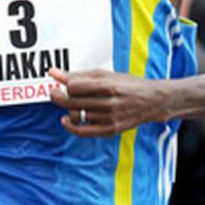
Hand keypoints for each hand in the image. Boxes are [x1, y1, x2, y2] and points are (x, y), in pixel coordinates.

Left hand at [48, 67, 165, 136]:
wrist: (152, 100)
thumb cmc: (128, 84)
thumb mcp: (105, 75)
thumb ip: (78, 75)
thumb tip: (53, 72)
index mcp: (108, 85)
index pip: (74, 87)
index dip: (64, 84)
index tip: (61, 83)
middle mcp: (109, 103)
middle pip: (73, 102)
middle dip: (59, 96)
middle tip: (55, 93)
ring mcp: (110, 118)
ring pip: (76, 115)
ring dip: (68, 109)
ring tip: (70, 103)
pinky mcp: (110, 130)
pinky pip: (83, 132)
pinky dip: (70, 127)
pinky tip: (66, 120)